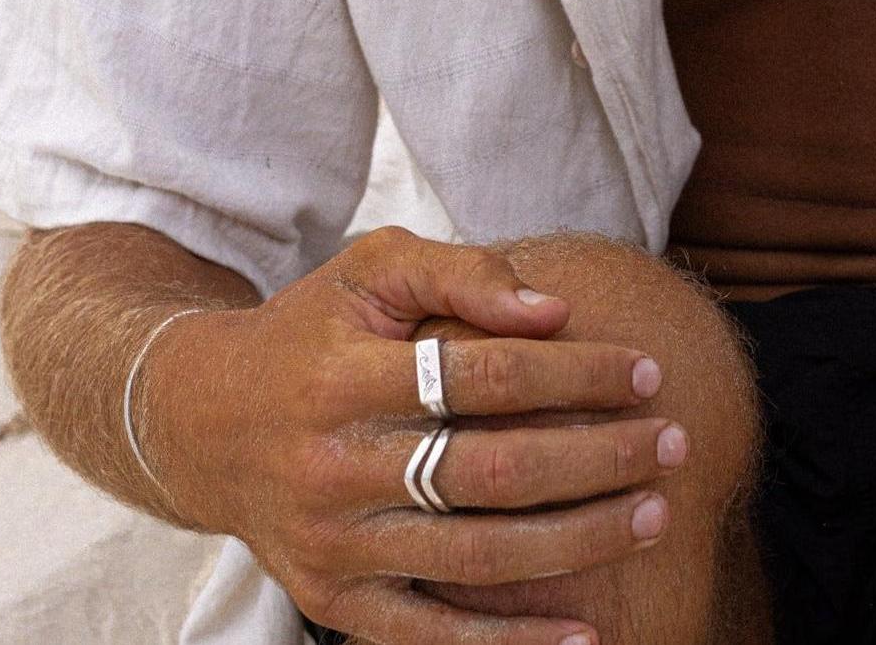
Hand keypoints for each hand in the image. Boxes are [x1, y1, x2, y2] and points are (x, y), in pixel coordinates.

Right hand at [146, 225, 685, 644]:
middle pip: (492, 472)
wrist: (200, 420)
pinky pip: (429, 637)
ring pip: (476, 556)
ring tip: (655, 516)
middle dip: (598, 460)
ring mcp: (332, 545)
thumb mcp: (373, 267)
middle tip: (675, 444)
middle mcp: (335, 467)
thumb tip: (555, 310)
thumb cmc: (313, 329)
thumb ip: (464, 271)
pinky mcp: (330, 601)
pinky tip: (584, 638)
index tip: (646, 371)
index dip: (575, 376)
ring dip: (579, 541)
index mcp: (346, 376)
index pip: (486, 376)